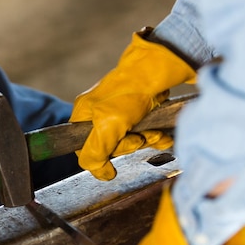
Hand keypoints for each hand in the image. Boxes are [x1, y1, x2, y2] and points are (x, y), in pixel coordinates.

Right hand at [70, 28, 195, 180]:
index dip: (102, 154)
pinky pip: (143, 132)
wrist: (157, 71)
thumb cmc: (128, 94)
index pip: (85, 149)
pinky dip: (154, 135)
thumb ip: (95, 154)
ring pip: (130, 140)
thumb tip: (100, 174)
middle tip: (139, 137)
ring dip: (145, 140)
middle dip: (130, 145)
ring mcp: (118, 112)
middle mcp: (98, 114)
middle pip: (110, 146)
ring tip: (155, 133)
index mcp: (83, 115)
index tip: (117, 149)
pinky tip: (161, 134)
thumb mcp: (106, 128)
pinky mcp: (137, 111)